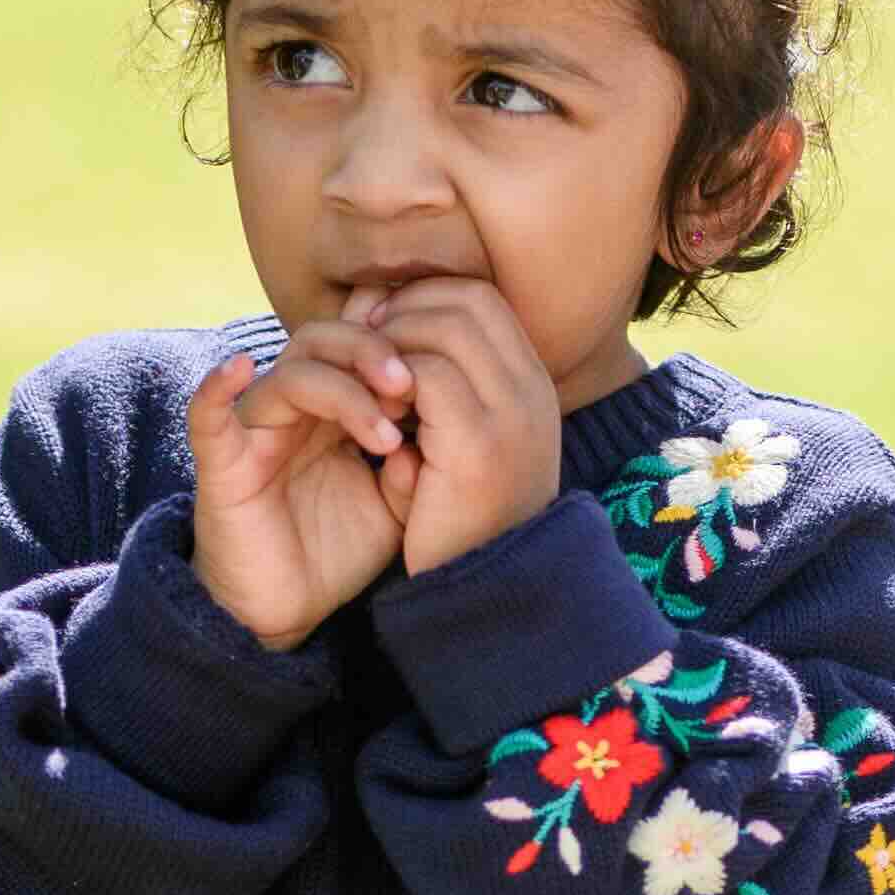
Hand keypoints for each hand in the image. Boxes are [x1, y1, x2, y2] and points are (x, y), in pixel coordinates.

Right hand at [188, 322, 416, 648]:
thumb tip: (433, 424)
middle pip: (323, 340)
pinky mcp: (221, 463)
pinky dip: (216, 387)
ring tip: (386, 434)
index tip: (440, 377)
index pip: (359, 344)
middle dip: (371, 352)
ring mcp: (255, 431)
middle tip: (411, 384)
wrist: (286, 611)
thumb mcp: (396, 509)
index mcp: (335, 409)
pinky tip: (239, 368)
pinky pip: (206, 415)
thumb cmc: (336, 553)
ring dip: (343, 391)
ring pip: (290, 375)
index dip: (398, 346)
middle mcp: (293, 409)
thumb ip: (416, 468)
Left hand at [364, 277, 561, 571]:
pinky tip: (369, 412)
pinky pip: (425, 374)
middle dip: (404, 308)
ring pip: (444, 326)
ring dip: (392, 342)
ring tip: (364, 377)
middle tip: (360, 341)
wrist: (482, 597)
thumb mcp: (461, 448)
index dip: (425, 297)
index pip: (482, 300)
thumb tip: (392, 331)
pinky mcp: (479, 443)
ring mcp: (514, 414)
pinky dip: (387, 381)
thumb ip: (445, 393)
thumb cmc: (460, 525)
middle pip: (467, 300)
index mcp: (533, 388)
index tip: (381, 327)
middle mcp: (534, 392)